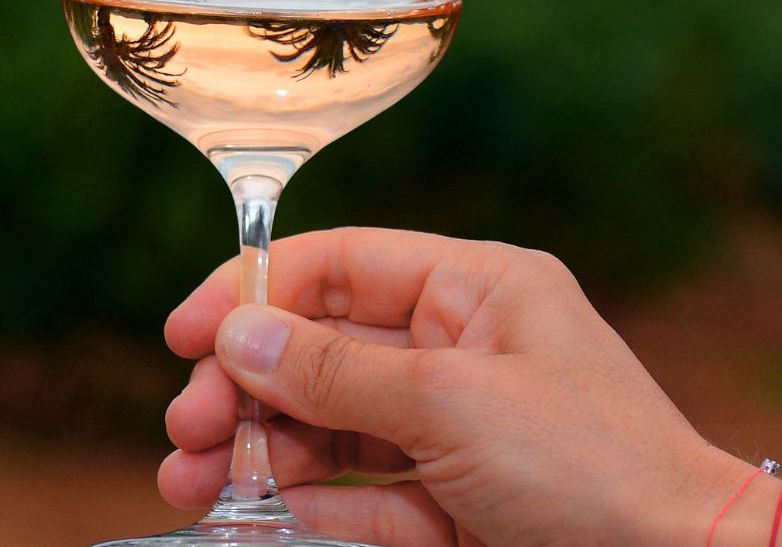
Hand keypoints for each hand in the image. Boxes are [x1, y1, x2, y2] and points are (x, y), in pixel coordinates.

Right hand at [160, 227, 744, 545]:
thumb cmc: (596, 466)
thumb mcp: (452, 404)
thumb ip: (336, 373)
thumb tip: (240, 333)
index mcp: (478, 287)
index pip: (343, 266)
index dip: (257, 291)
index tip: (185, 335)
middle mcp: (464, 348)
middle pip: (324, 351)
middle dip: (247, 388)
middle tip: (187, 432)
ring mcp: (461, 430)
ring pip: (333, 429)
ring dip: (260, 453)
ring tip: (190, 482)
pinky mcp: (460, 504)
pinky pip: (364, 495)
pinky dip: (308, 506)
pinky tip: (253, 516)